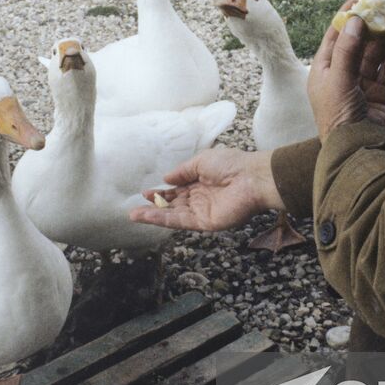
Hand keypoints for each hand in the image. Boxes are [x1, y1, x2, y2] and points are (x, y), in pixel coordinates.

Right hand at [127, 147, 283, 231]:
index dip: (161, 192)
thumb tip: (165, 179)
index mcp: (200, 182)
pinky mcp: (205, 222)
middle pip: (173, 205)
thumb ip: (182, 172)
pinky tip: (148, 216)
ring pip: (173, 215)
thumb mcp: (201, 161)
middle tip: (135, 208)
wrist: (251, 178)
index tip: (146, 192)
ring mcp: (202, 212)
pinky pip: (180, 222)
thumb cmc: (231, 164)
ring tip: (134, 215)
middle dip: (154, 206)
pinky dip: (163, 220)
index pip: (177, 190)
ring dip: (153, 215)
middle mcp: (200, 199)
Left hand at [310, 0, 384, 137]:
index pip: (334, 39)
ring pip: (378, 55)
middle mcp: (346, 77)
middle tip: (384, 7)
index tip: (357, 0)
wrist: (360, 152)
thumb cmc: (339, 119)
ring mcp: (368, 86)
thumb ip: (347, 51)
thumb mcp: (338, 82)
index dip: (345, 19)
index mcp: (325, 73)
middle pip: (359, 44)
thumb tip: (355, 19)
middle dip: (371, 26)